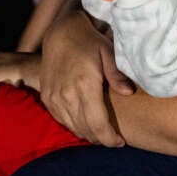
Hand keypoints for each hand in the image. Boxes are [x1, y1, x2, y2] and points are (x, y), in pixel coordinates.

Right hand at [39, 4, 133, 145]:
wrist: (60, 32)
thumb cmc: (88, 41)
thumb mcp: (107, 52)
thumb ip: (117, 74)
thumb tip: (129, 92)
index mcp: (84, 85)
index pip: (97, 124)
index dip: (110, 138)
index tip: (120, 142)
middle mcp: (66, 94)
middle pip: (86, 130)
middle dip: (101, 139)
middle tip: (114, 139)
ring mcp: (54, 97)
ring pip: (73, 127)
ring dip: (88, 134)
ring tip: (101, 132)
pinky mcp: (47, 97)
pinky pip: (62, 120)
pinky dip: (74, 125)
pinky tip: (85, 123)